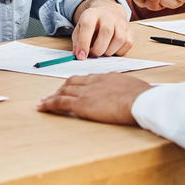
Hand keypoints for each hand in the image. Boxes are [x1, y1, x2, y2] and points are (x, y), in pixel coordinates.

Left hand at [37, 73, 151, 125]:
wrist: (139, 99)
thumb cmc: (142, 96)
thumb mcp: (133, 87)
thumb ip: (126, 89)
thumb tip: (129, 94)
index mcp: (106, 77)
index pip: (87, 78)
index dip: (78, 82)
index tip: (73, 86)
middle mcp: (93, 81)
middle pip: (72, 82)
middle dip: (63, 87)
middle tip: (55, 93)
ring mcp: (86, 92)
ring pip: (64, 90)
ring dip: (53, 95)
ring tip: (45, 101)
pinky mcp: (81, 104)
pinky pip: (60, 102)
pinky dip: (49, 103)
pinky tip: (42, 106)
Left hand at [70, 0, 132, 58]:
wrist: (108, 12)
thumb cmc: (92, 25)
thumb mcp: (80, 29)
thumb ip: (77, 42)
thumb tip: (78, 56)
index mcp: (92, 13)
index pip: (88, 25)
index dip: (84, 42)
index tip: (81, 56)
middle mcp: (108, 15)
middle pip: (106, 32)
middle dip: (98, 49)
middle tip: (93, 55)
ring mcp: (121, 22)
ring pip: (119, 39)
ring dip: (109, 51)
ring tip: (102, 52)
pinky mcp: (130, 30)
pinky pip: (127, 44)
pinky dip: (118, 51)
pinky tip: (111, 49)